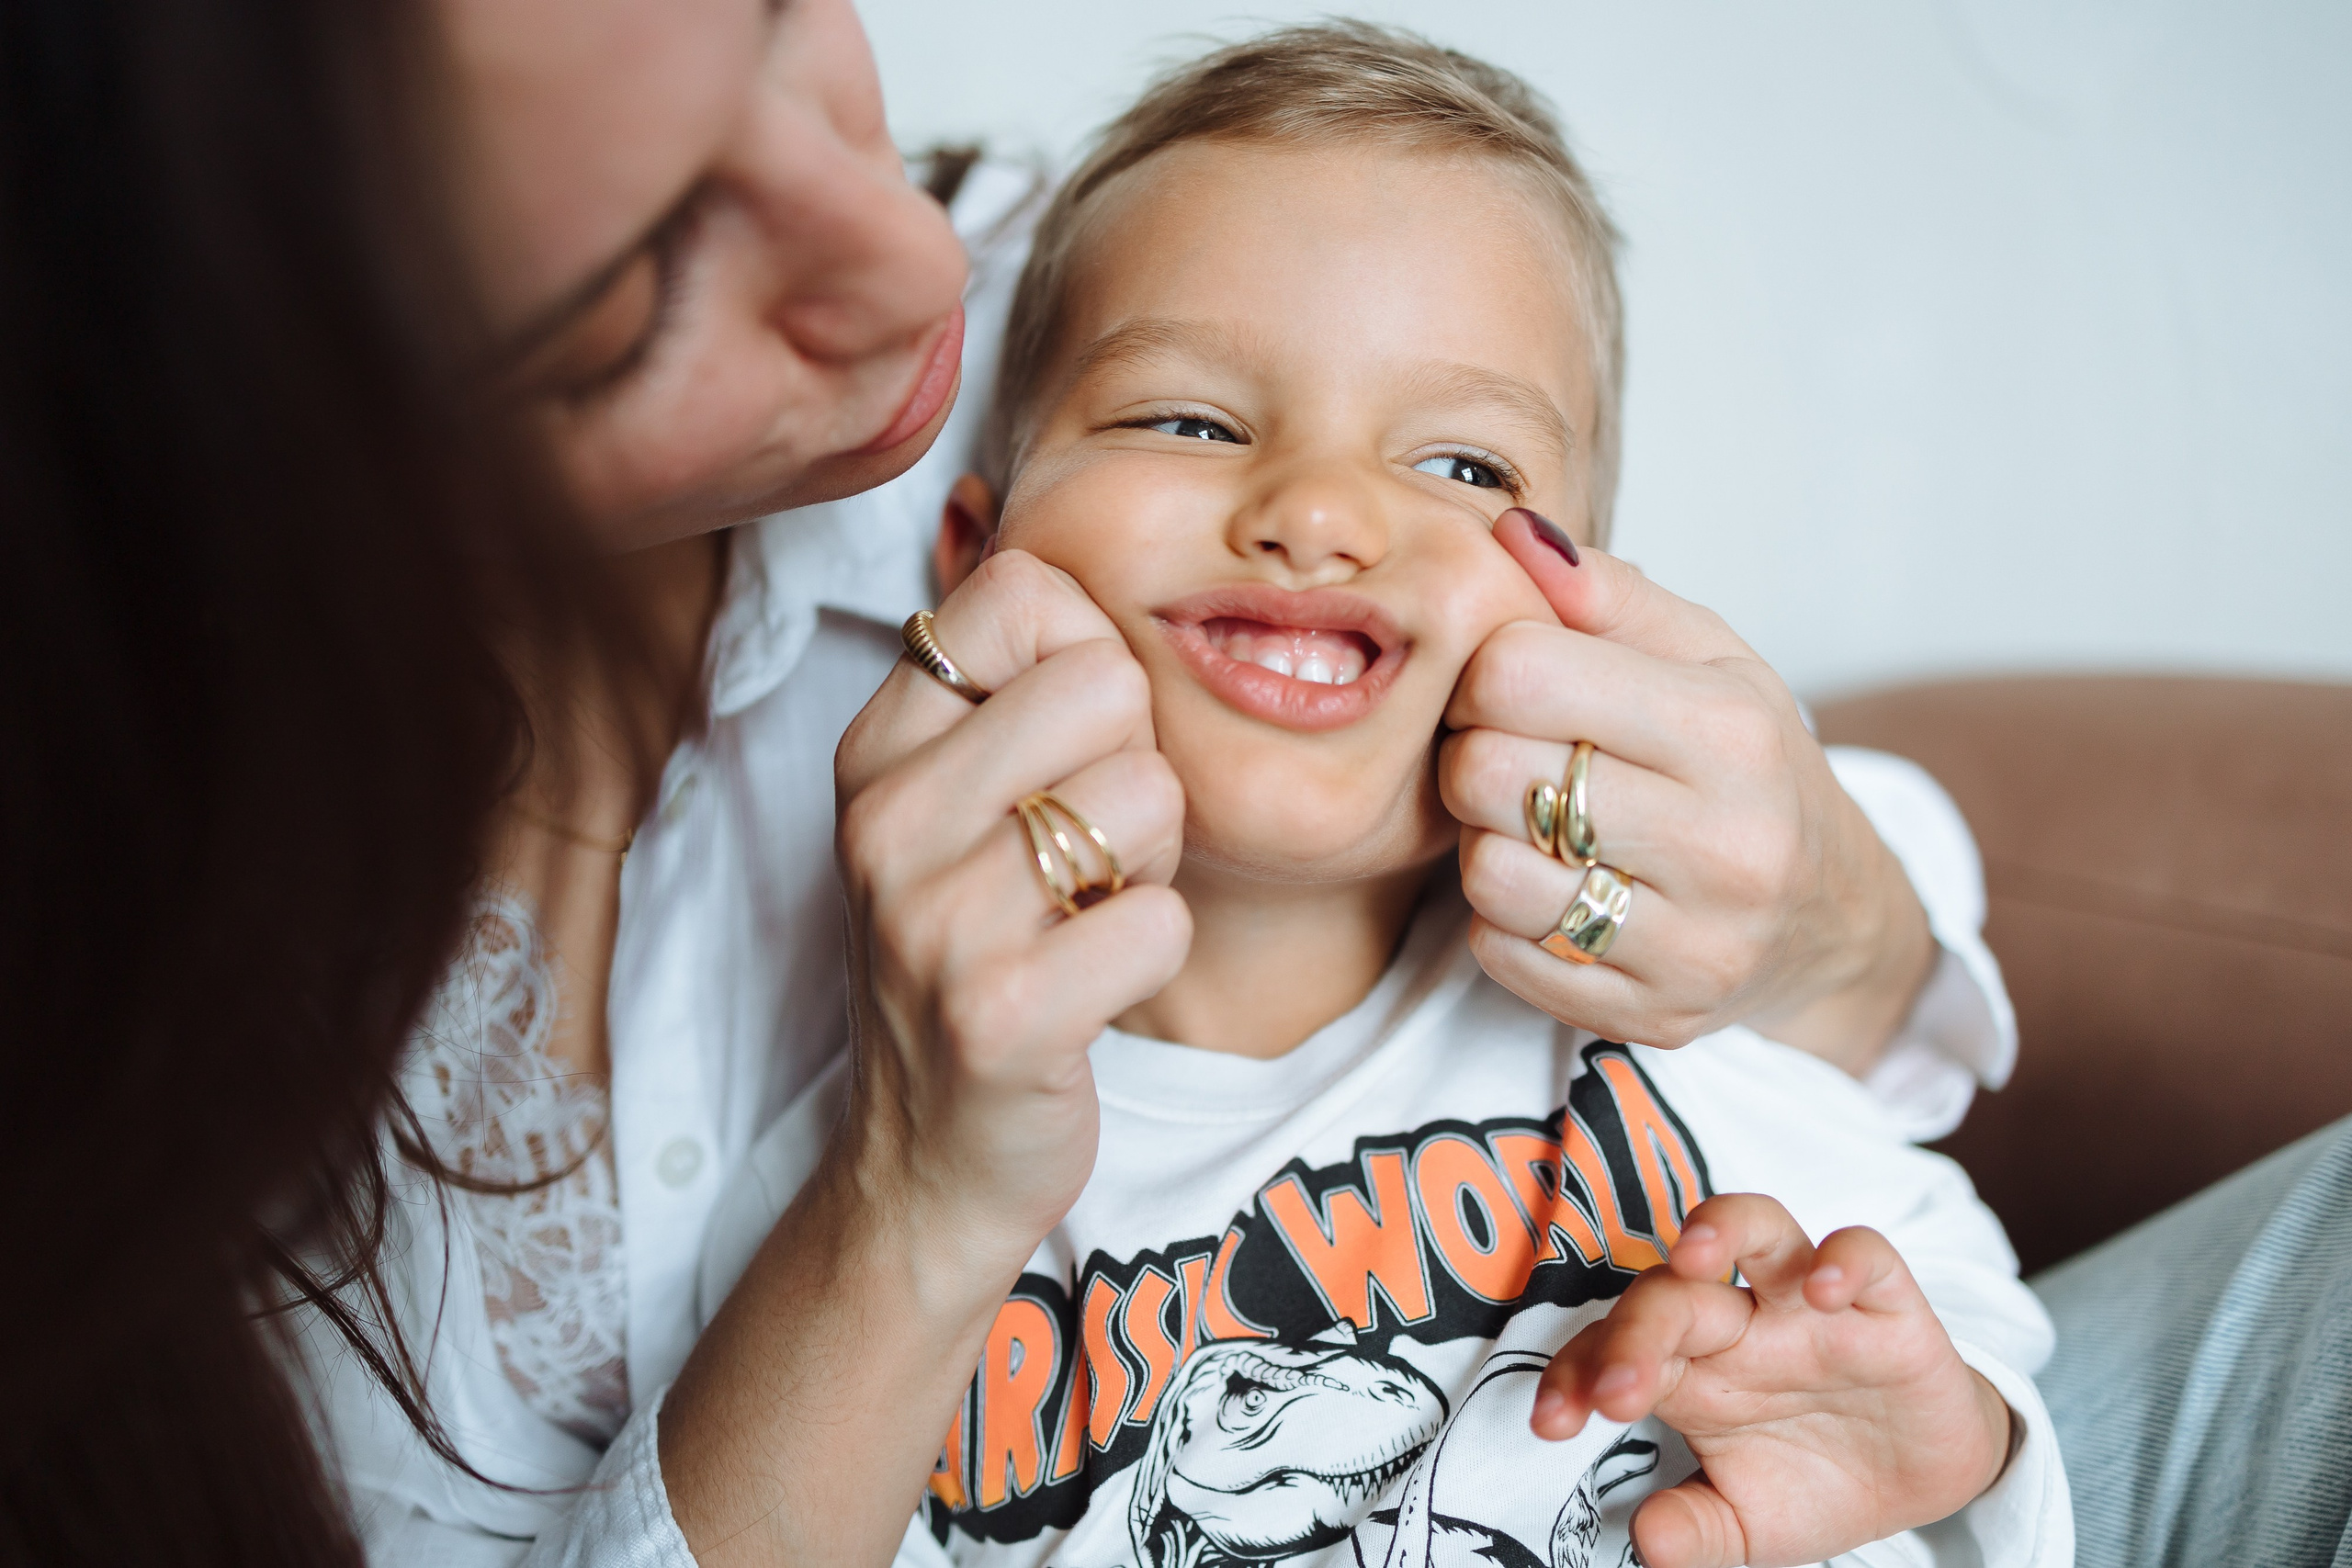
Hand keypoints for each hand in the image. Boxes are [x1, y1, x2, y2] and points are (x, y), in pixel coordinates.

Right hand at [665, 548, 1189, 1565]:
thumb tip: (1067, 556)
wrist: (929, 1157)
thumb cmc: (975, 955)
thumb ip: (1007, 689)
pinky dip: (1153, 953)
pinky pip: (1158, 921)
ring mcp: (932, 917)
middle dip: (1137, 770)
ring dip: (1149, 867)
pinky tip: (1091, 985)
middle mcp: (886, 818)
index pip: (1022, 594)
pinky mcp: (998, 1013)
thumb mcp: (951, 808)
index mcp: (877, 747)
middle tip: (1081, 855)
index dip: (1087, 659)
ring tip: (1081, 917)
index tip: (1060, 749)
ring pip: (1148, 796)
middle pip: (1108, 683)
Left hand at [1439, 509, 1934, 1068]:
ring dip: (1487, 841)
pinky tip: (1556, 887)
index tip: (1511, 682)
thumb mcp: (1708, 656)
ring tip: (1535, 822)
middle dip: (1474, 752)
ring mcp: (1694, 944)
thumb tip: (1509, 533)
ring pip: (1489, 874)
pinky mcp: (1654, 1016)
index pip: (1520, 673)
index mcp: (1733, 732)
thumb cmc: (1746, 764)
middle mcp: (1726, 845)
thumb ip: (1605, 592)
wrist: (1831, 917)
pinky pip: (1504, 954)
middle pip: (1487, 773)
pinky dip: (1506, 919)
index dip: (1487, 668)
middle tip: (1511, 752)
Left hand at [1533, 1193, 2013, 1567]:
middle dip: (1633, 1334)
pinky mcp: (1884, 1302)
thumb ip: (1695, 1531)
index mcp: (1689, 1370)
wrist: (1924, 1478)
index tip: (1549, 1423)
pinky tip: (1824, 1291)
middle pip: (1670, 1294)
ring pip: (1756, 1227)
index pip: (1611, 1350)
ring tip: (1692, 1254)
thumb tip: (1648, 1541)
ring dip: (1721, 1226)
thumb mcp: (1750, 1525)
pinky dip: (1844, 1259)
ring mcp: (1806, 1304)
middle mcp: (1738, 1323)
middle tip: (1613, 1393)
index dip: (1573, 1375)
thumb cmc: (1817, 1481)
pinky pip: (1863, 1253)